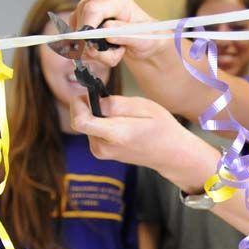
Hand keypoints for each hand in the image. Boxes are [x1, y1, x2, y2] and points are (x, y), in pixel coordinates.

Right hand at [70, 0, 163, 67]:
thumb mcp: (142, 39)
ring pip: (78, 34)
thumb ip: (125, 35)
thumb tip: (106, 33)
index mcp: (116, 0)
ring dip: (95, 52)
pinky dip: (91, 53)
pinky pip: (77, 40)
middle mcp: (99, 0)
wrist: (142, 41)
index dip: (88, 28)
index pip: (93, 9)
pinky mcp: (81, 21)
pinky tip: (106, 52)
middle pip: (82, 22)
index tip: (91, 46)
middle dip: (94, 45)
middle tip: (115, 55)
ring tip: (115, 52)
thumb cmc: (145, 37)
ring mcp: (88, 9)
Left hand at [70, 95, 215, 191]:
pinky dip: (100, 123)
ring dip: (96, 115)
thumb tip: (95, 100)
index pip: (80, 121)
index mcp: (115, 135)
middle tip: (109, 100)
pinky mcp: (102, 153)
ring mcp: (102, 152)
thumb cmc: (162, 129)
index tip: (87, 94)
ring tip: (120, 114)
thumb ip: (117, 104)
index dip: (78, 104)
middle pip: (80, 120)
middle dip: (89, 106)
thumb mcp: (144, 107)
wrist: (170, 154)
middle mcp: (104, 147)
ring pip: (86, 125)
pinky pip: (92, 131)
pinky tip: (118, 122)